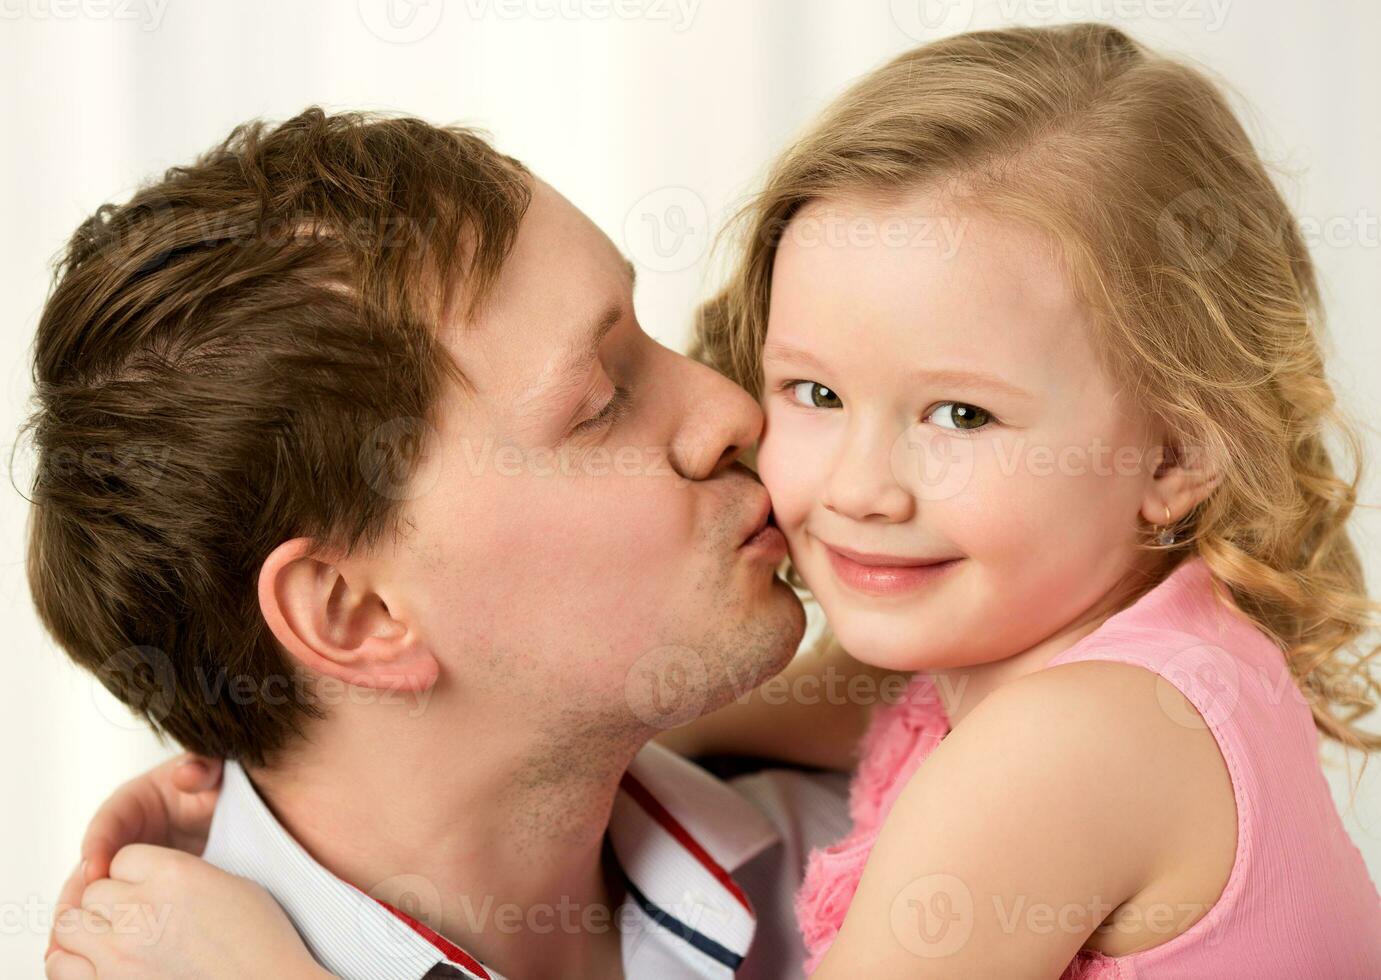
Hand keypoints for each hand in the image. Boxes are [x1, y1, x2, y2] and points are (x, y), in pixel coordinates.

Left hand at [45, 844, 329, 979]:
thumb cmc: (261, 944)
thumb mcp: (232, 885)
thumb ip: (184, 874)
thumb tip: (156, 879)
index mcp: (174, 874)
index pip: (124, 857)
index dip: (136, 872)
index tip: (151, 886)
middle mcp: (140, 909)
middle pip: (93, 891)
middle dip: (110, 900)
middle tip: (136, 915)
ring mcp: (118, 952)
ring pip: (68, 925)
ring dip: (86, 928)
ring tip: (111, 937)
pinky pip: (61, 964)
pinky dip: (71, 960)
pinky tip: (96, 962)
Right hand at [47, 753, 222, 959]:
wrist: (232, 811)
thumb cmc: (218, 786)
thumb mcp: (214, 771)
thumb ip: (202, 768)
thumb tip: (187, 773)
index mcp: (136, 801)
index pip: (109, 820)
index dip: (98, 843)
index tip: (95, 868)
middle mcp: (124, 835)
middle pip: (90, 864)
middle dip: (77, 892)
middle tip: (69, 920)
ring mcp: (127, 865)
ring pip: (94, 893)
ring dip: (79, 918)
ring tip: (64, 946)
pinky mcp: (137, 889)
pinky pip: (113, 909)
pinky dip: (100, 929)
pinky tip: (91, 955)